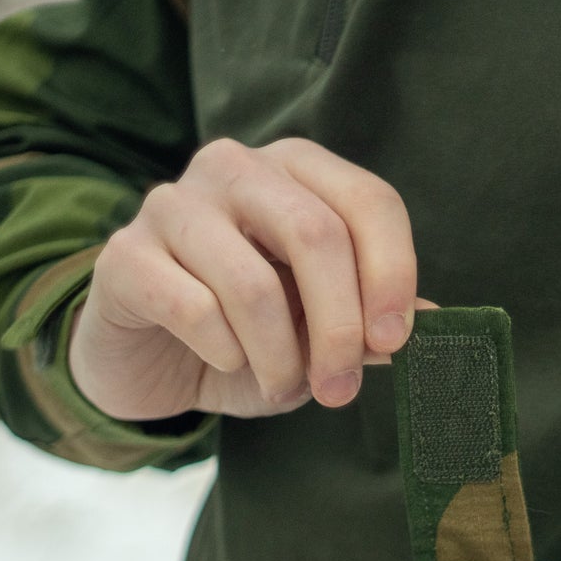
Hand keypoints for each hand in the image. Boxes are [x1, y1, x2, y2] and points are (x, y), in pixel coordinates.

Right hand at [68, 135, 438, 421]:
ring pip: (253, 284)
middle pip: (315, 234)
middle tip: (340, 391)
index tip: (396, 342)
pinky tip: (222, 364)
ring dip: (279, 359)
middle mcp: (234, 169)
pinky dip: (223, 355)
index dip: (392, 273)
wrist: (150, 364)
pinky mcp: (124, 256)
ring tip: (280, 387)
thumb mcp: (319, 336)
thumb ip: (372, 324)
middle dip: (339, 329)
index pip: (367, 201)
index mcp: (296, 173)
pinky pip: (194, 310)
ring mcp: (173, 205)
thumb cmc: (247, 340)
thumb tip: (436, 321)